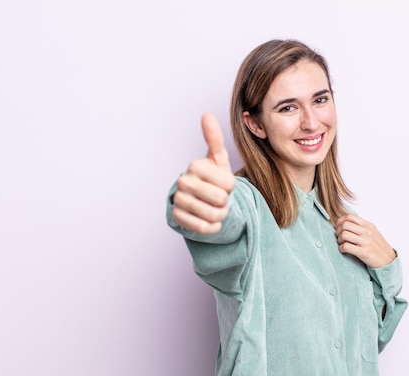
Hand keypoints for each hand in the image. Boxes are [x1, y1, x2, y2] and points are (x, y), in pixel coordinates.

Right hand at [171, 113, 235, 233]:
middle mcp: (183, 181)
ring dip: (220, 215)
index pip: (229, 183)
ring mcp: (178, 200)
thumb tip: (206, 114)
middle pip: (221, 200)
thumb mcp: (217, 159)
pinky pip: (204, 228)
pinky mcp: (176, 218)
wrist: (198, 200)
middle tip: (220, 198)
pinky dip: (212, 227)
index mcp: (195, 165)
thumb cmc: (212, 178)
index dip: (232, 186)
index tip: (224, 183)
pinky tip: (208, 219)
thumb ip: (214, 138)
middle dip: (226, 202)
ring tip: (214, 207)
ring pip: (213, 215)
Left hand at [335, 213, 396, 267]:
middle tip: (339, 236)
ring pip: (344, 234)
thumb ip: (362, 226)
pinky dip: (342, 248)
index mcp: (369, 225)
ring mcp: (366, 242)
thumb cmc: (378, 247)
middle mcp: (367, 232)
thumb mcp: (373, 232)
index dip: (340, 221)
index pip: (350, 216)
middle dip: (338, 231)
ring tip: (342, 243)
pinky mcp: (364, 252)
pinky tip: (344, 250)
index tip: (338, 226)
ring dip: (339, 240)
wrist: (388, 261)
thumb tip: (346, 222)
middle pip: (345, 225)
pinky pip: (346, 246)